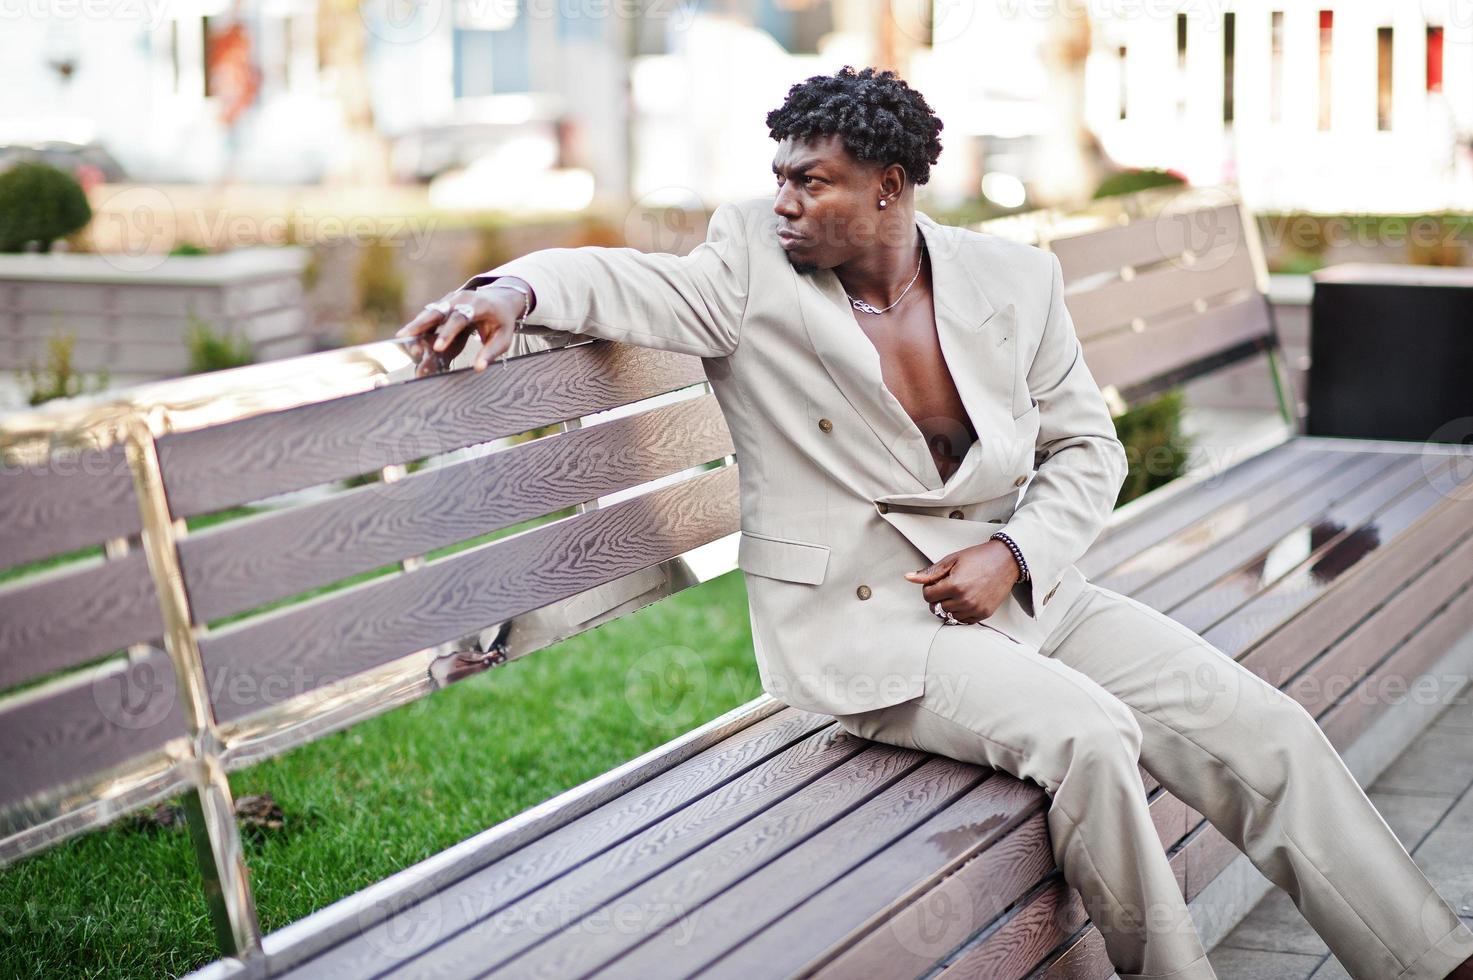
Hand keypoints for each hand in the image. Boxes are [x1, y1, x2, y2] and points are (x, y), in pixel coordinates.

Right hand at [394, 285, 525, 377]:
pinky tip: (407, 337)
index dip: (448, 333)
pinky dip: (419, 326)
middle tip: (407, 338)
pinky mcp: (443, 305)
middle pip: (438, 311)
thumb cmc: (502, 321)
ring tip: (401, 339)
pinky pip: (429, 316)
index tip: (437, 348)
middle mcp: (461, 298)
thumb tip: (478, 368)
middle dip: (422, 325)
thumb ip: (491, 352)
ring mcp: (450, 299)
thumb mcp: (504, 337)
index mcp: (478, 303)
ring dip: (416, 325)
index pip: (460, 318)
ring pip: (429, 312)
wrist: (500, 299)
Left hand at [903, 541, 1020, 624]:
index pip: (928, 596)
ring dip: (948, 606)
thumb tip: (910, 578)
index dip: (929, 588)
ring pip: (949, 616)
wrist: (1006, 560)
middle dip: (937, 598)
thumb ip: (930, 573)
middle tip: (947, 586)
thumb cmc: (980, 558)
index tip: (936, 582)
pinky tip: (964, 600)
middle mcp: (965, 600)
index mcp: (955, 585)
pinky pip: (963, 620)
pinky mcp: (984, 613)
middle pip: (937, 608)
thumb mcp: (952, 560)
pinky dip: (960, 612)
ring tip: (957, 592)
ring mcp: (975, 608)